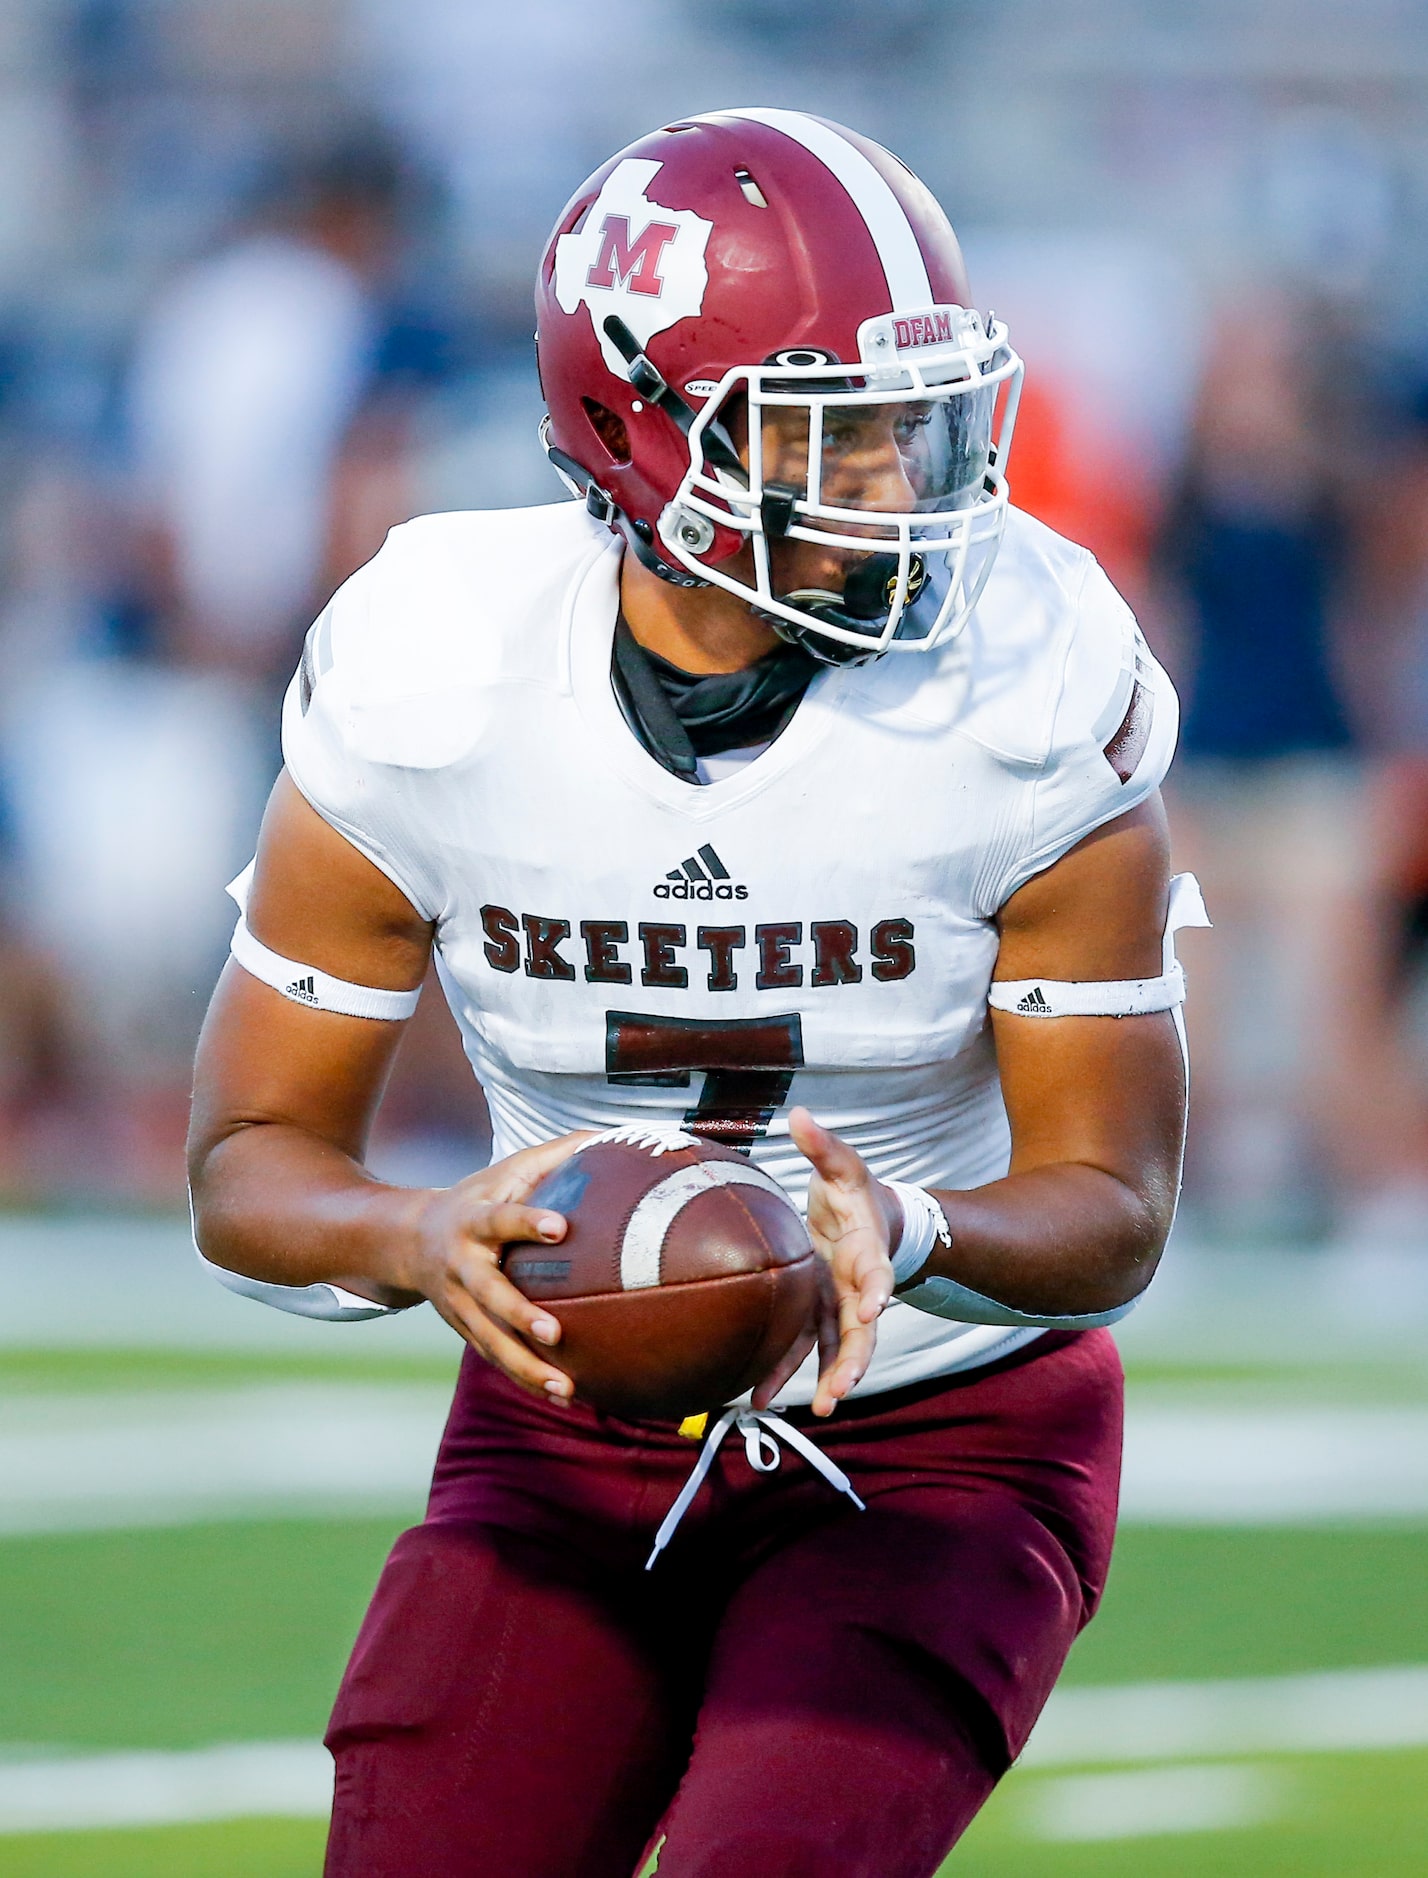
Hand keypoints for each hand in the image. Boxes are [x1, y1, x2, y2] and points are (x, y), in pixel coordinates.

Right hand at [403, 1132, 592, 1400]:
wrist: (409, 1240)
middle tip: (553, 1333)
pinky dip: (525, 1379)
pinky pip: (495, 1358)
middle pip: (489, 1294)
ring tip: (566, 1389)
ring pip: (490, 1340)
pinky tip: (562, 1396)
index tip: (561, 1228)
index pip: (503, 1219)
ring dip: (526, 1367)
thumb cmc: (478, 1198)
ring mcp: (459, 1304)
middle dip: (518, 1315)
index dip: (529, 1222)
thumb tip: (609, 1135)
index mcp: (474, 1219)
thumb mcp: (507, 1169)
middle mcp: (462, 1265)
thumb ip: (556, 1154)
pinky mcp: (464, 1329)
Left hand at [752, 1107, 896, 1417]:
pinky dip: (786, 1372)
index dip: (877, 1290)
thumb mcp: (841, 1164)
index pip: (876, 1273)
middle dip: (855, 1359)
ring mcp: (838, 1305)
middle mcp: (856, 1286)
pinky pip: (804, 1348)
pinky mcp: (817, 1315)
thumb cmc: (852, 1190)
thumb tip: (799, 1115)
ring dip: (828, 1378)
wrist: (867, 1218)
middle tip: (844, 1387)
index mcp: (866, 1249)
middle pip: (863, 1328)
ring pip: (838, 1348)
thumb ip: (823, 1146)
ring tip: (819, 1409)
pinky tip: (759, 1398)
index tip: (873, 1307)